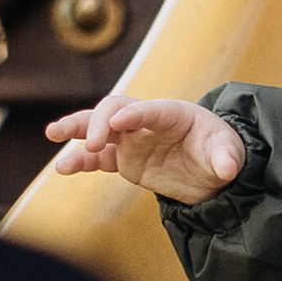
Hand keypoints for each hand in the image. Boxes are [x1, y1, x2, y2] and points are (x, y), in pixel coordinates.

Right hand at [45, 96, 244, 201]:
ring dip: (76, 128)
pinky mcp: (125, 160)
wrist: (213, 171)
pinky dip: (80, 161)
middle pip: (115, 110)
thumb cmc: (221, 152)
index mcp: (173, 114)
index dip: (135, 113)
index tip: (120, 121)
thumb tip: (227, 168)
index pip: (151, 109)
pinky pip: (98, 158)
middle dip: (100, 122)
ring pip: (99, 128)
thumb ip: (227, 158)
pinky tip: (62, 167)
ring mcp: (133, 140)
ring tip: (52, 134)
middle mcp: (147, 122)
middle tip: (92, 143)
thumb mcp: (229, 155)